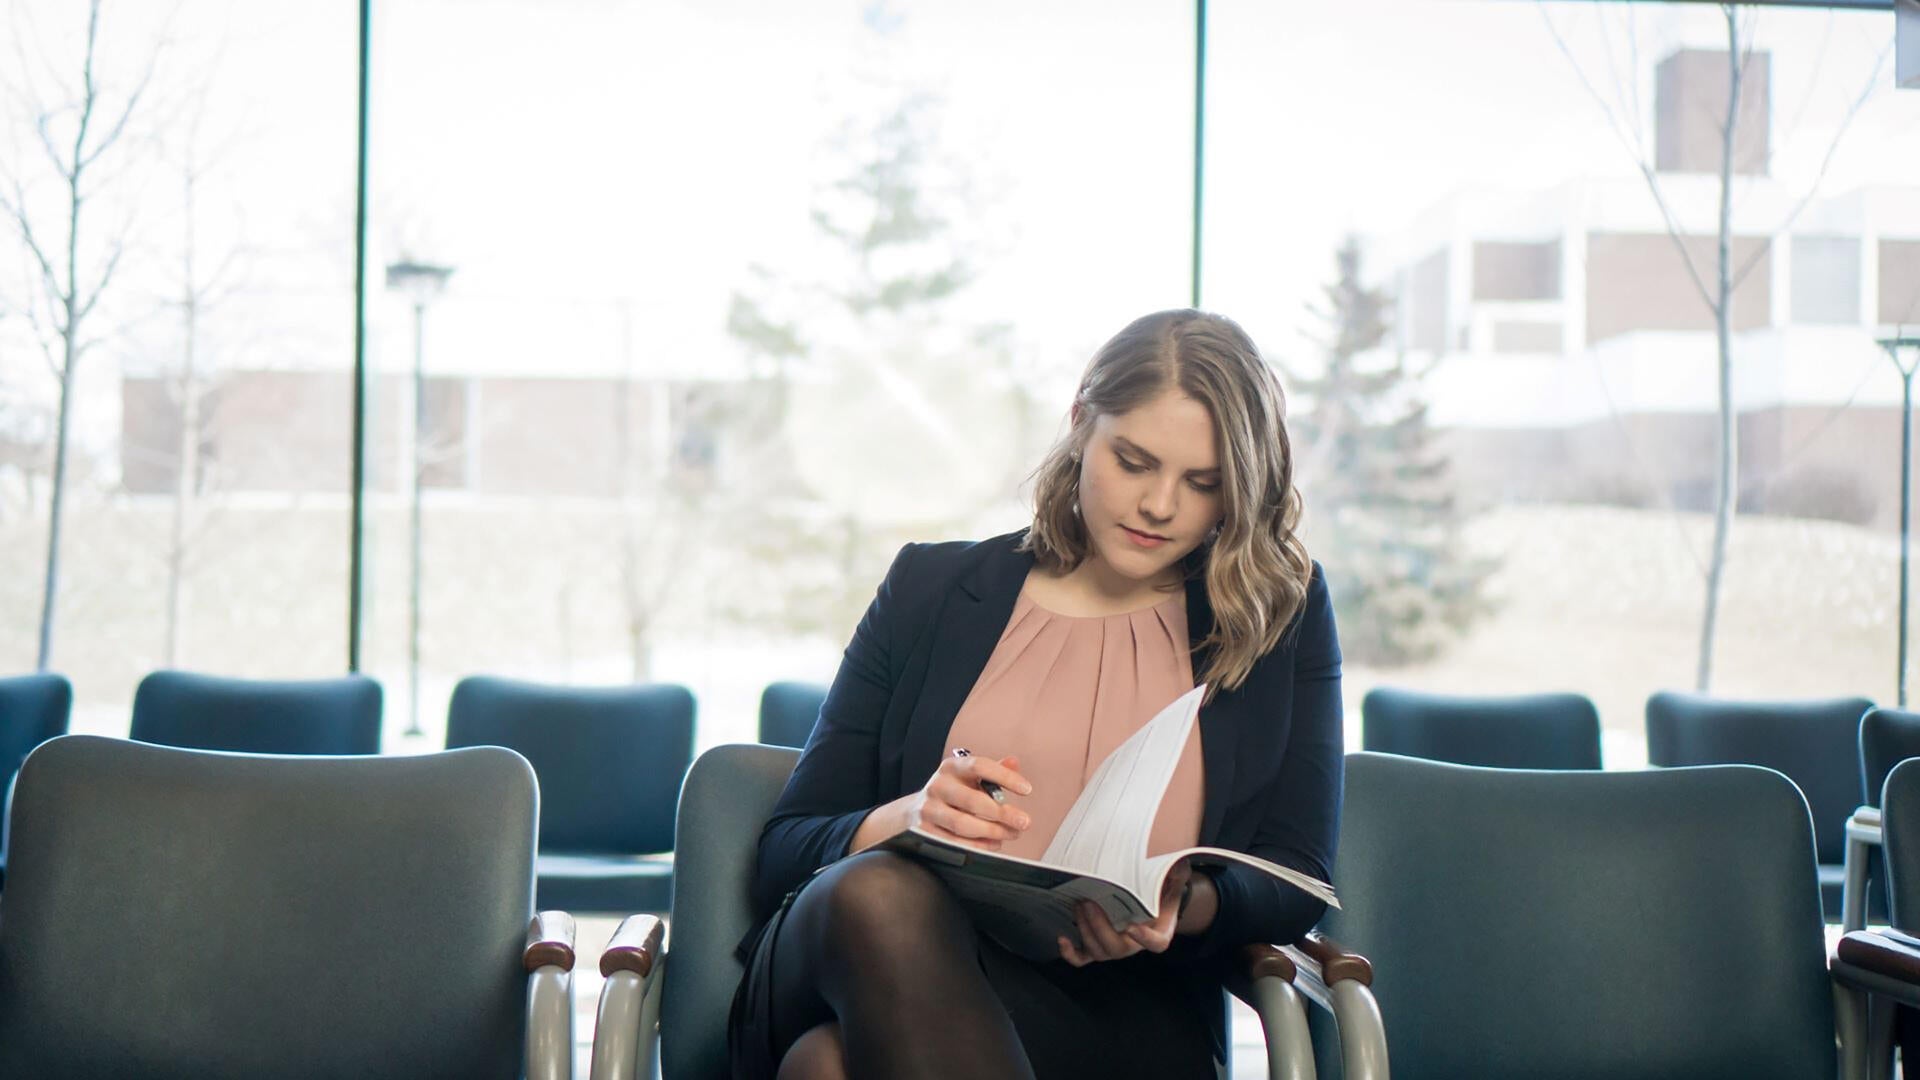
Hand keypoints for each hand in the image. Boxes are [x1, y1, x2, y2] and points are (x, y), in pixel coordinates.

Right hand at [901, 752, 1032, 851]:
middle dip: (1003, 813)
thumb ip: (993, 772)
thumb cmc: (953, 793)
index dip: (1005, 777)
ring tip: (1011, 833)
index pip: (979, 766)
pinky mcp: (924, 832)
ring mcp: (929, 810)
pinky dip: (978, 846)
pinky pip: (955, 843)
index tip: (1027, 790)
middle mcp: (938, 786)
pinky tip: (994, 844)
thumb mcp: (970, 778)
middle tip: (1024, 822)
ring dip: (992, 832)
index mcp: (951, 767)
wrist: (915, 812)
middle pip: (973, 800)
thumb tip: (1014, 763)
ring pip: (963, 824)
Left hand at [1058, 861, 1190, 966]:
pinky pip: (1082, 958)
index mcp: (1158, 933)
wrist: (1145, 904)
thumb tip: (1180, 863)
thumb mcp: (1171, 884)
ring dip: (1085, 930)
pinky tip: (1062, 938)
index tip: (1134, 927)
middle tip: (1089, 903)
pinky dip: (1070, 953)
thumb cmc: (1158, 895)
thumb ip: (1176, 875)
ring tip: (1078, 906)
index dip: (1145, 939)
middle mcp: (1135, 945)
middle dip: (1100, 927)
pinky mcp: (1097, 947)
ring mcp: (1114, 948)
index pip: (1156, 943)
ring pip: (1098, 951)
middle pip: (1117, 948)